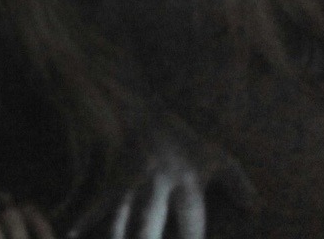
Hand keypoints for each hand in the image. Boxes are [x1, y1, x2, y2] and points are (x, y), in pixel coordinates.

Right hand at [64, 115, 256, 238]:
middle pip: (147, 229)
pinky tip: (67, 235)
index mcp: (184, 179)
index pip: (191, 228)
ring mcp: (123, 182)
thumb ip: (235, 180)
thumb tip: (256, 207)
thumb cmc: (173, 133)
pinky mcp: (99, 178)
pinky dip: (75, 224)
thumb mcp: (210, 151)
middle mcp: (154, 183)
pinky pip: (86, 207)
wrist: (126, 98)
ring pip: (115, 226)